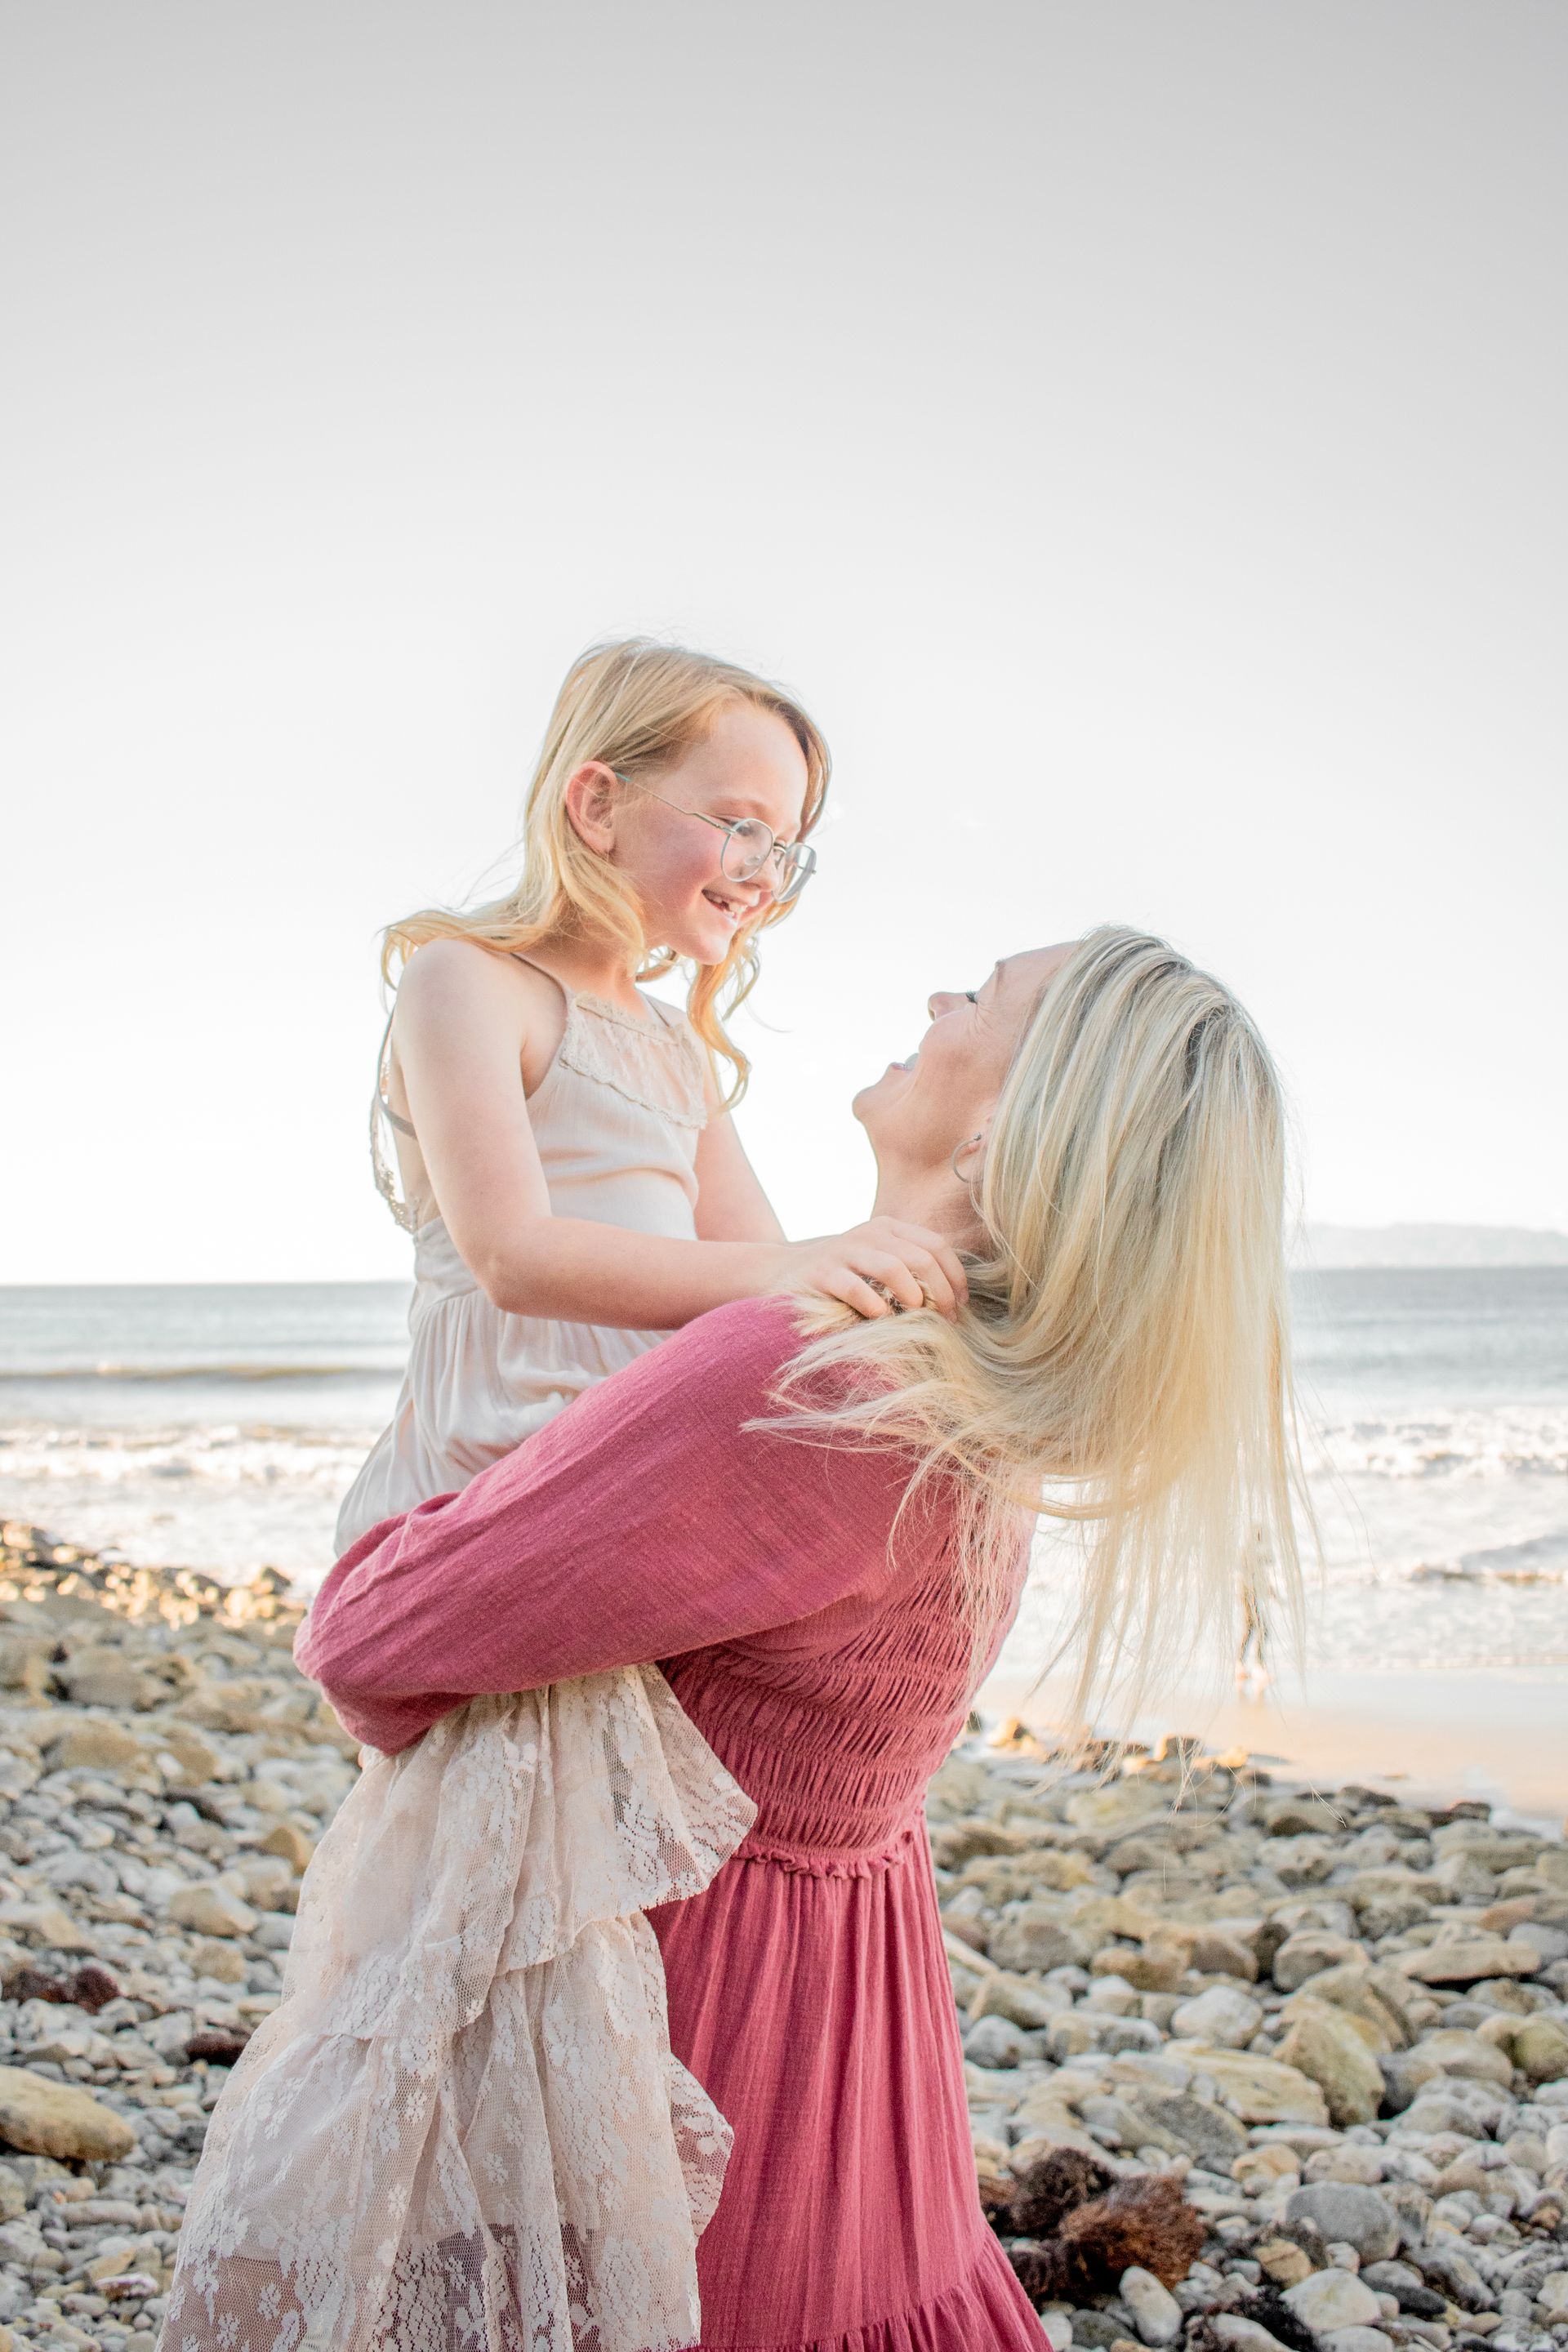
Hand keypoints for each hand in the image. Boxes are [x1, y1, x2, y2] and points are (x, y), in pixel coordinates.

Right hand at [781, 1217, 968, 1321]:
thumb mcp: (877, 1261)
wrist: (782, 1271)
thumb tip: (953, 1299)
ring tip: (917, 1315)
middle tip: (945, 1319)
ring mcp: (845, 1251)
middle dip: (941, 1291)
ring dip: (913, 1295)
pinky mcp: (822, 1273)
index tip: (961, 1305)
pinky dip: (873, 1305)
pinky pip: (855, 1288)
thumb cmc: (842, 1274)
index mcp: (889, 1228)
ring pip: (893, 1267)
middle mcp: (870, 1234)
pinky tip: (880, 1318)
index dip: (956, 1276)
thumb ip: (909, 1269)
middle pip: (921, 1257)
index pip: (937, 1245)